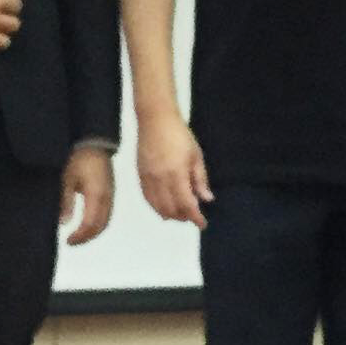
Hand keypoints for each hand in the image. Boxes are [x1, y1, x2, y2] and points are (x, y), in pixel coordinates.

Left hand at [59, 145, 113, 245]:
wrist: (92, 138)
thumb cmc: (79, 155)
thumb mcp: (66, 178)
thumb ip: (65, 201)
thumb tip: (64, 222)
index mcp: (97, 195)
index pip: (91, 224)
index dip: (80, 236)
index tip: (68, 241)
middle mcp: (107, 196)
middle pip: (101, 225)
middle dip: (87, 236)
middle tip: (73, 241)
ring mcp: (111, 191)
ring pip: (106, 218)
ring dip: (94, 229)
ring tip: (80, 234)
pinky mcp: (110, 187)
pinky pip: (107, 210)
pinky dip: (98, 220)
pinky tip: (88, 220)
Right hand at [136, 109, 212, 228]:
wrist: (155, 120)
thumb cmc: (180, 135)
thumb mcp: (196, 156)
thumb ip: (200, 180)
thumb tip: (206, 199)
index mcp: (176, 175)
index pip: (186, 205)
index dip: (195, 218)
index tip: (202, 224)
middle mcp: (160, 180)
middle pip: (171, 210)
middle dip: (183, 217)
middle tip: (193, 216)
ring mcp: (148, 179)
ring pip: (157, 207)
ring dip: (170, 214)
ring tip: (180, 213)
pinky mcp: (139, 176)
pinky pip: (147, 199)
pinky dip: (156, 207)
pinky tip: (164, 206)